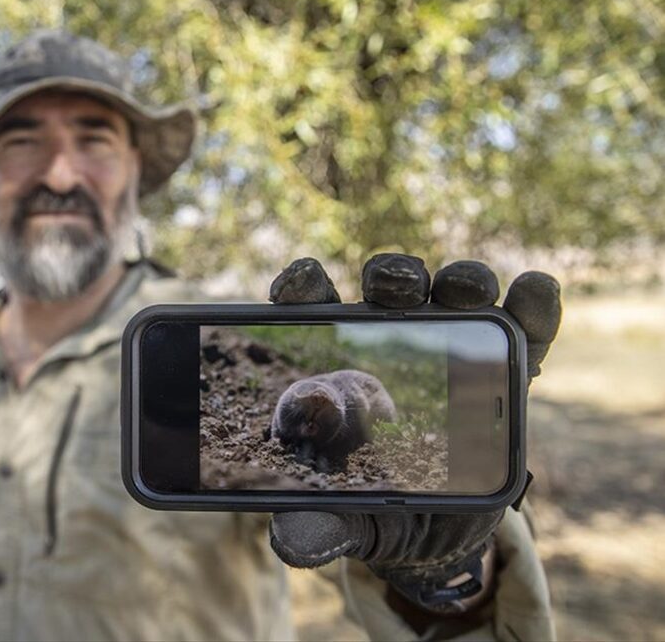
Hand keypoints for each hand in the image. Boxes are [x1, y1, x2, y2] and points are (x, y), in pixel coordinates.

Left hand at [266, 254, 560, 612]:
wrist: (443, 536)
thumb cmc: (379, 512)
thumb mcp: (347, 522)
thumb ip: (317, 525)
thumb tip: (288, 543)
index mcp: (341, 367)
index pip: (314, 311)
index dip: (302, 287)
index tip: (296, 292)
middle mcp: (395, 344)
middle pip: (390, 290)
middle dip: (392, 278)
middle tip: (392, 292)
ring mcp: (456, 350)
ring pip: (456, 295)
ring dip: (460, 282)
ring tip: (463, 293)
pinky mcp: (511, 370)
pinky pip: (526, 330)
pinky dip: (532, 306)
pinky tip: (533, 292)